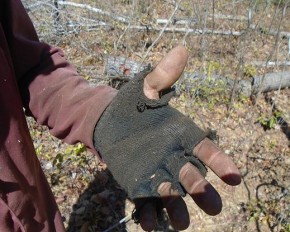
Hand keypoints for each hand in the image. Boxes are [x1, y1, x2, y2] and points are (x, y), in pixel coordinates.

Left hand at [140, 45, 240, 230]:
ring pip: (172, 196)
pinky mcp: (138, 183)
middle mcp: (173, 157)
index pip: (205, 149)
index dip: (219, 161)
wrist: (107, 122)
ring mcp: (156, 173)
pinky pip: (146, 202)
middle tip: (212, 205)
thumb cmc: (131, 105)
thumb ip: (163, 76)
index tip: (233, 176)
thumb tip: (181, 49)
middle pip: (192, 178)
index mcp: (181, 135)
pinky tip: (149, 223)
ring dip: (177, 209)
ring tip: (180, 222)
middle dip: (202, 192)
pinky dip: (149, 214)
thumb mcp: (146, 88)